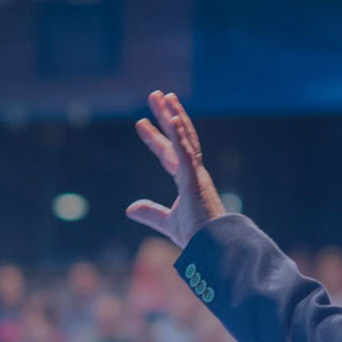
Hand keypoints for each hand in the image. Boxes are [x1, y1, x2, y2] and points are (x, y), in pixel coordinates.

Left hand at [126, 90, 225, 247]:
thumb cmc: (196, 236)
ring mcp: (195, 173)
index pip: (168, 153)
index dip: (154, 138)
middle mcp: (193, 172)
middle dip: (165, 115)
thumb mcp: (166, 222)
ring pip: (184, 137)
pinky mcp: (195, 178)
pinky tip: (172, 118)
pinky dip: (179, 135)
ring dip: (173, 115)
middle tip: (155, 95)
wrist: (211, 246)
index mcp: (187, 181)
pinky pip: (186, 152)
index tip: (140, 123)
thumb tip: (130, 208)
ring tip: (163, 95)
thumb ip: (150, 213)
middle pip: (178, 136)